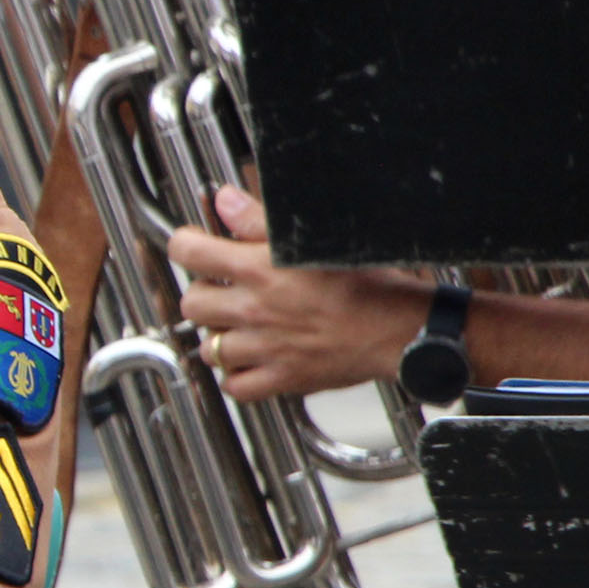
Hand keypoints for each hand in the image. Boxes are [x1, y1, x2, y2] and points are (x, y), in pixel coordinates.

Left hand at [167, 184, 429, 399]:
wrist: (402, 329)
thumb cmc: (369, 283)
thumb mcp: (313, 241)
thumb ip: (259, 221)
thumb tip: (226, 201)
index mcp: (260, 270)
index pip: (189, 252)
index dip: (186, 244)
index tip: (194, 246)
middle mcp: (255, 310)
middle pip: (192, 302)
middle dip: (203, 292)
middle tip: (222, 289)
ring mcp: (265, 348)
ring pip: (209, 347)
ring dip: (219, 335)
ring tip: (239, 324)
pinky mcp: (281, 379)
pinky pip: (234, 386)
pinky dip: (235, 375)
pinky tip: (247, 360)